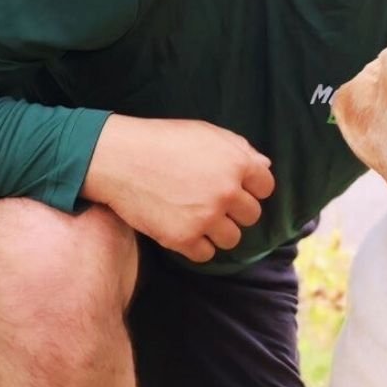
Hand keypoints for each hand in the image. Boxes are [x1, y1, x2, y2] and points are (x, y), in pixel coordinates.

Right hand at [82, 114, 274, 261]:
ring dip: (219, 231)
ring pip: (232, 239)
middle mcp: (227, 192)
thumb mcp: (207, 133)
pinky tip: (185, 231)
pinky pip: (205, 254)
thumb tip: (264, 166)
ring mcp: (206, 217)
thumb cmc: (164, 140)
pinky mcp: (183, 238)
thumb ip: (240, 149)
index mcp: (237, 163)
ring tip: (200, 219)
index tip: (237, 188)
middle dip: (236, 211)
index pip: (266, 187)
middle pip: (251, 216)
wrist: (120, 158)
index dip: (252, 188)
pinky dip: (197, 246)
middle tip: (214, 203)